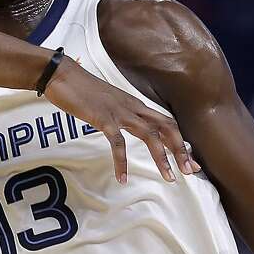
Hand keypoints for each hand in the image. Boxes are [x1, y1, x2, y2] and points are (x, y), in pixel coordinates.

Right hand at [43, 58, 197, 183]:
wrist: (62, 75)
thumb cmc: (82, 90)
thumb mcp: (109, 103)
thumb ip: (121, 114)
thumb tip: (129, 127)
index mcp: (135, 105)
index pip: (166, 123)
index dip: (180, 142)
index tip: (189, 161)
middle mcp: (133, 108)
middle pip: (166, 128)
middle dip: (181, 150)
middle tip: (191, 172)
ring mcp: (119, 112)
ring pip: (150, 135)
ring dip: (162, 157)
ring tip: (169, 177)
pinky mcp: (103, 119)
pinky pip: (117, 143)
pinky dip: (122, 162)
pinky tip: (123, 178)